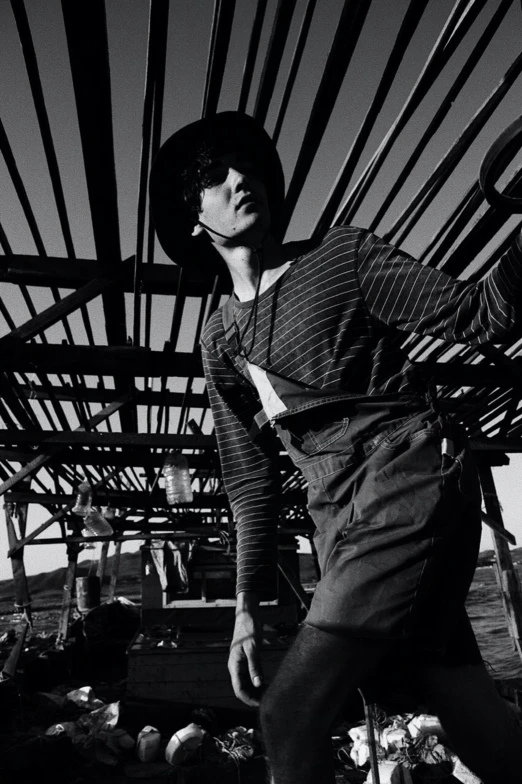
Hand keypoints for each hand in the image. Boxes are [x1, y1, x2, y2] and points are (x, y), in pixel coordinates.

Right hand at [228, 591, 263, 706]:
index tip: (261, 704)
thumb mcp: (253, 648)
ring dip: (256, 690)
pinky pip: (249, 675)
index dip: (249, 699)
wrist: (247, 614)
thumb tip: (258, 684)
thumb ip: (255, 666)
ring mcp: (240, 663)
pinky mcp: (245, 660)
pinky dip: (257, 681)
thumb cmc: (249, 629)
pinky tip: (267, 683)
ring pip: (246, 683)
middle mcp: (235, 666)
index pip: (239, 689)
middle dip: (253, 696)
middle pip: (242, 688)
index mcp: (234, 665)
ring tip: (269, 693)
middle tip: (268, 700)